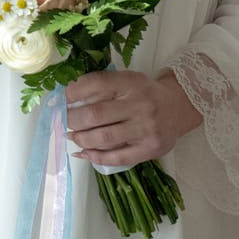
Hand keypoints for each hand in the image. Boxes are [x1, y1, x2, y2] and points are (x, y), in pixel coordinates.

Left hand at [61, 70, 201, 168]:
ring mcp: (146, 129)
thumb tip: (67, 97)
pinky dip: (96, 157)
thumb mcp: (127, 80)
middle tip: (63, 121)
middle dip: (72, 119)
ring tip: (72, 136)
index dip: (74, 92)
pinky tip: (84, 153)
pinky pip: (118, 158)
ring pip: (104, 138)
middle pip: (96, 114)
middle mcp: (140, 105)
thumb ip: (103, 86)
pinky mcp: (150, 149)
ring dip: (81, 138)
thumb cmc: (145, 93)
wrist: (178, 107)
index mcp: (132, 83)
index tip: (60, 99)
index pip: (97, 84)